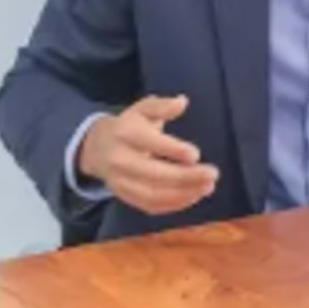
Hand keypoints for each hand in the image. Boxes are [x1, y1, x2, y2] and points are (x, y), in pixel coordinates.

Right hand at [76, 95, 218, 217]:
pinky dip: (174, 204)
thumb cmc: (128, 126)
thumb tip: (182, 101)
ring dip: (183, 194)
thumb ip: (162, 106)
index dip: (173, 150)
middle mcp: (120, 160)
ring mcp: (120, 181)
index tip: (196, 154)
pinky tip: (194, 195)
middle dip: (185, 177)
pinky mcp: (124, 196)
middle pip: (153, 173)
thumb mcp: (142, 109)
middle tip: (212, 174)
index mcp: (125, 134)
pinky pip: (150, 206)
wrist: (96, 149)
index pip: (150, 143)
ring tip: (208, 187)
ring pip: (152, 194)